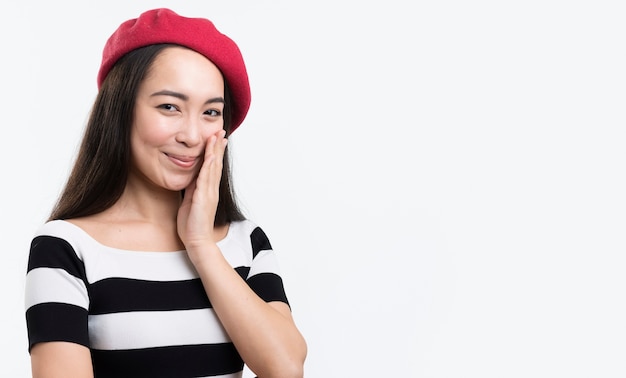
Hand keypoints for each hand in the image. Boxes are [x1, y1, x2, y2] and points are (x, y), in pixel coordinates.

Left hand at [177, 130, 226, 254]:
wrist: (197, 241)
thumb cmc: (192, 225)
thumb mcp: (190, 202)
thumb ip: (192, 189)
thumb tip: (190, 178)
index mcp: (208, 190)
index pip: (212, 167)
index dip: (215, 152)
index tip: (217, 138)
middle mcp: (211, 190)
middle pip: (216, 164)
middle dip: (218, 147)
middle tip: (221, 132)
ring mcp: (209, 193)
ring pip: (213, 168)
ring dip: (215, 152)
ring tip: (217, 137)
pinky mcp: (204, 198)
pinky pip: (206, 180)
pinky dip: (209, 167)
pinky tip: (210, 156)